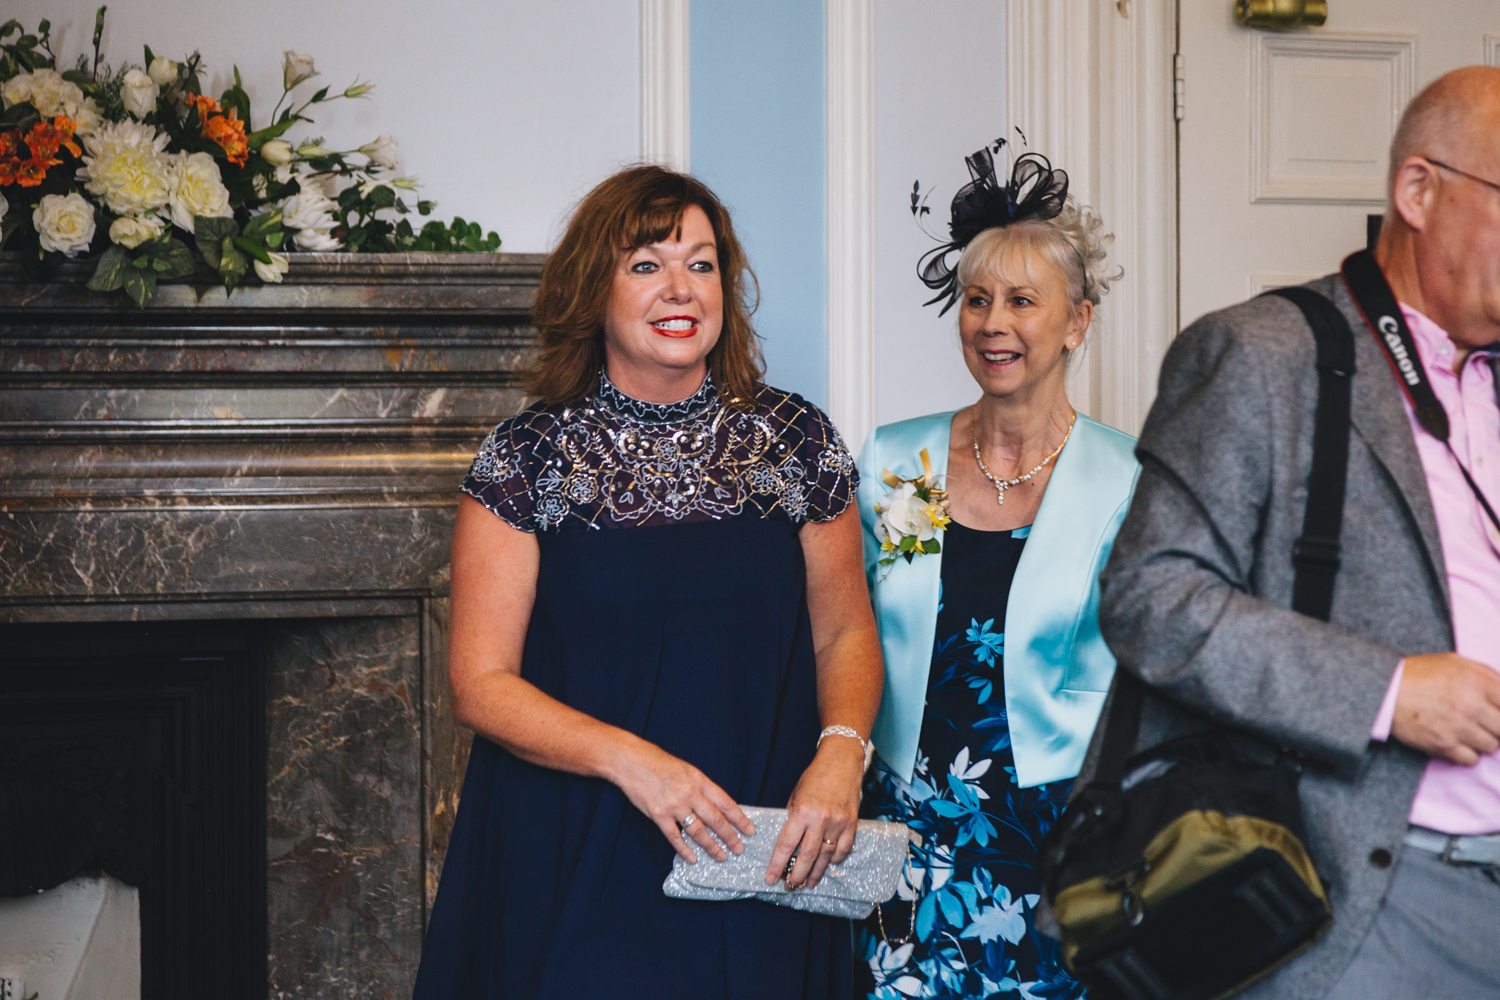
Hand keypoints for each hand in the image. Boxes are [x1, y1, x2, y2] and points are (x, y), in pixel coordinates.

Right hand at [609, 737, 755, 863]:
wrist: (632, 761)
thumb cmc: (659, 763)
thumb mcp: (687, 770)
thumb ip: (700, 788)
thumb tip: (716, 807)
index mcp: (699, 781)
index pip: (725, 803)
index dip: (739, 818)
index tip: (749, 830)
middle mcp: (690, 794)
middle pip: (715, 820)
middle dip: (730, 836)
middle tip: (739, 849)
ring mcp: (674, 805)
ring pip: (698, 831)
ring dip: (711, 846)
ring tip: (721, 856)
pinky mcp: (658, 815)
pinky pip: (674, 836)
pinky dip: (684, 849)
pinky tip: (693, 858)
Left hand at [765, 737, 864, 889]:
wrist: (841, 761)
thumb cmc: (816, 776)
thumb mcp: (796, 795)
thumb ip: (793, 818)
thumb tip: (789, 842)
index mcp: (802, 812)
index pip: (786, 845)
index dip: (778, 864)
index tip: (771, 878)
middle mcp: (820, 820)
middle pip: (806, 856)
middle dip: (796, 875)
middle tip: (790, 886)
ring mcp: (838, 823)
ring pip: (825, 857)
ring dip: (816, 872)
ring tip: (808, 883)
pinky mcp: (852, 824)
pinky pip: (843, 849)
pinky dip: (835, 859)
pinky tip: (828, 865)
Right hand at [1391, 652, 1499, 765]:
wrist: (1384, 691)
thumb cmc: (1420, 674)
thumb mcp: (1455, 662)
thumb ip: (1487, 673)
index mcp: (1476, 681)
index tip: (1496, 712)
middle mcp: (1470, 705)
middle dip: (1496, 726)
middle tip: (1486, 722)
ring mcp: (1457, 727)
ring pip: (1491, 746)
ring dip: (1483, 740)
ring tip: (1469, 731)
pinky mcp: (1443, 745)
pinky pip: (1471, 759)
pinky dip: (1468, 753)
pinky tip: (1458, 742)